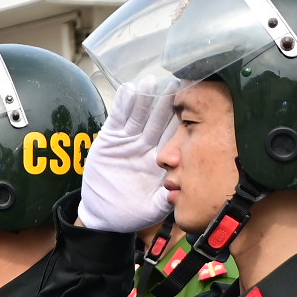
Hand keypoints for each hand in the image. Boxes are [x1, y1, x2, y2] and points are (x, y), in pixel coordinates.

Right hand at [78, 78, 178, 232]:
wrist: (104, 215)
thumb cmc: (132, 212)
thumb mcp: (153, 208)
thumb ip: (166, 199)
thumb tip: (180, 191)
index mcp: (161, 157)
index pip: (174, 133)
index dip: (182, 118)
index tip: (192, 103)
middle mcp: (146, 144)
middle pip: (158, 118)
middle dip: (165, 101)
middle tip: (174, 82)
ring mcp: (128, 140)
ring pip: (138, 114)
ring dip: (144, 98)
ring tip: (151, 81)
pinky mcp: (110, 139)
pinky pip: (117, 118)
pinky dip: (121, 104)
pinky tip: (128, 91)